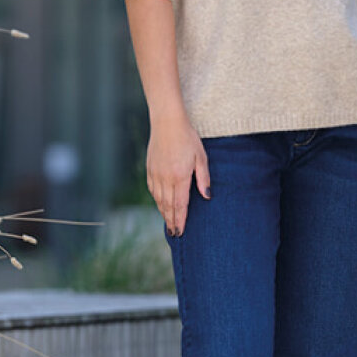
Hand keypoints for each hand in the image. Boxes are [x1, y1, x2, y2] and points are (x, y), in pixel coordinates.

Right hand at [147, 113, 210, 235]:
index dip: (181, 219)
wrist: (167, 122)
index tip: (181, 231)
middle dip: (171, 221)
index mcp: (179, 176)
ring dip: (164, 213)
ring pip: (159, 199)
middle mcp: (165, 178)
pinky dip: (157, 201)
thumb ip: (203, 178)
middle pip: (168, 206)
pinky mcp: (150, 169)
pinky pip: (153, 190)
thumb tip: (207, 196)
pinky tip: (161, 205)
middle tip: (174, 234)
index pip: (180, 204)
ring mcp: (156, 174)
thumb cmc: (187, 138)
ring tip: (169, 223)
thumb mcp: (201, 157)